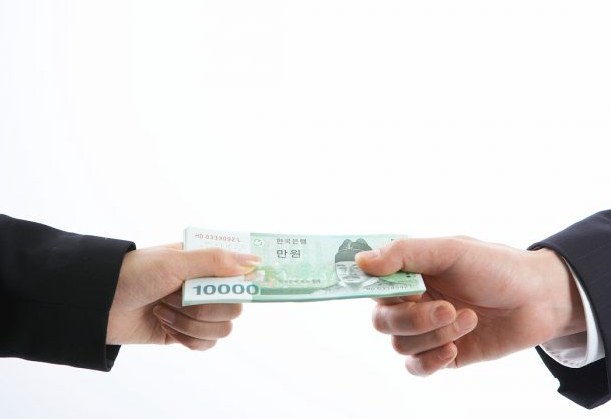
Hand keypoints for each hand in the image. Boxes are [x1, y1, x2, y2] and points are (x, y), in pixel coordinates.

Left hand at [107, 243, 258, 350]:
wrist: (98, 305)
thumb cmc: (134, 274)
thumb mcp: (174, 262)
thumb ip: (214, 261)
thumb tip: (252, 262)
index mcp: (204, 263)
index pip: (240, 271)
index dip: (247, 280)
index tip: (252, 285)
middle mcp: (204, 286)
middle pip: (235, 305)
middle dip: (207, 306)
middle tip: (178, 296)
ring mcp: (195, 311)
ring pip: (222, 328)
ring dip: (192, 322)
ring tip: (164, 311)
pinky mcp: (184, 334)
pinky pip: (206, 344)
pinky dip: (187, 338)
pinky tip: (165, 326)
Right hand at [356, 237, 585, 375]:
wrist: (538, 299)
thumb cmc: (495, 266)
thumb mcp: (450, 250)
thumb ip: (405, 254)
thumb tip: (361, 262)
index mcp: (408, 274)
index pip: (372, 286)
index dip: (375, 292)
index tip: (393, 292)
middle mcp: (411, 302)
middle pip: (382, 321)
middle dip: (412, 319)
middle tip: (447, 309)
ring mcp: (426, 330)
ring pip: (401, 345)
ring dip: (435, 335)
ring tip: (468, 318)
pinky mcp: (442, 355)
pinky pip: (416, 367)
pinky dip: (431, 360)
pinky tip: (454, 348)